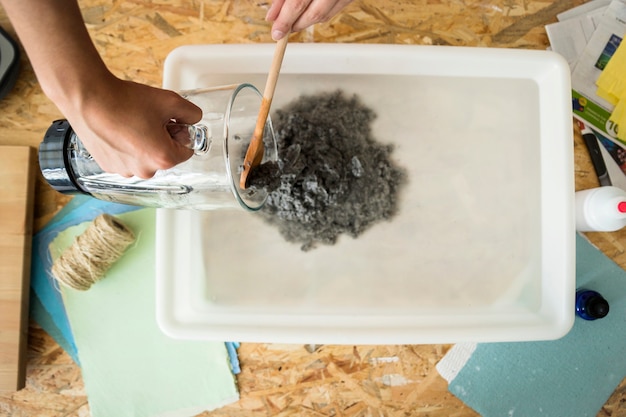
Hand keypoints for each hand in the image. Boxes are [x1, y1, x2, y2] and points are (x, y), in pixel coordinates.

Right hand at [61, 75, 201, 177]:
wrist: (88, 98)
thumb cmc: (125, 101)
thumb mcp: (170, 100)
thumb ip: (191, 112)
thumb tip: (194, 119)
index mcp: (163, 158)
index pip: (187, 150)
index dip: (180, 132)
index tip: (169, 120)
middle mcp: (144, 170)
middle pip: (164, 155)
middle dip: (162, 138)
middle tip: (148, 118)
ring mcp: (124, 171)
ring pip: (145, 157)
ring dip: (143, 143)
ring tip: (131, 122)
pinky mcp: (108, 166)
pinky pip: (127, 158)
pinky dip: (126, 146)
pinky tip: (118, 129)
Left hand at [265, 0, 353, 39]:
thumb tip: (272, 17)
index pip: (297, 3)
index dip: (285, 20)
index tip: (276, 33)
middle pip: (315, 14)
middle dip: (296, 25)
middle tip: (283, 31)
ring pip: (325, 15)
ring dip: (307, 21)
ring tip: (293, 22)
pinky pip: (336, 9)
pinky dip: (321, 15)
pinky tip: (309, 14)